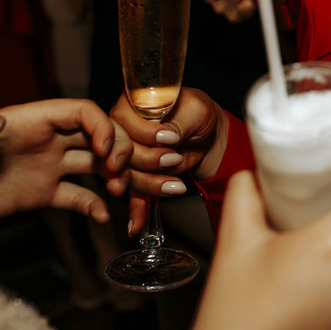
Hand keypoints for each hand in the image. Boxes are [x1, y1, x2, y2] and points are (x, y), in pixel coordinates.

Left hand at [0, 100, 131, 234]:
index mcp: (26, 122)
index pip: (79, 112)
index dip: (101, 126)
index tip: (105, 150)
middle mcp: (41, 142)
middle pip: (97, 134)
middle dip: (118, 149)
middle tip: (119, 173)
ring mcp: (42, 169)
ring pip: (94, 164)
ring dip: (114, 174)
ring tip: (118, 192)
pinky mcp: (37, 196)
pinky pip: (76, 197)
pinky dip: (94, 206)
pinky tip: (104, 217)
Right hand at [111, 88, 228, 234]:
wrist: (209, 137)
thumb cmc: (201, 114)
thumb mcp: (195, 111)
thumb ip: (177, 121)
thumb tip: (167, 134)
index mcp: (132, 104)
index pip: (124, 121)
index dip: (145, 133)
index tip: (171, 139)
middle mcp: (123, 129)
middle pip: (121, 151)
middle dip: (146, 162)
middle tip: (173, 161)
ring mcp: (128, 153)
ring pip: (128, 174)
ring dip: (148, 184)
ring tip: (173, 187)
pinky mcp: (138, 174)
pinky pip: (133, 192)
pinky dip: (137, 208)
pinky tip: (137, 225)